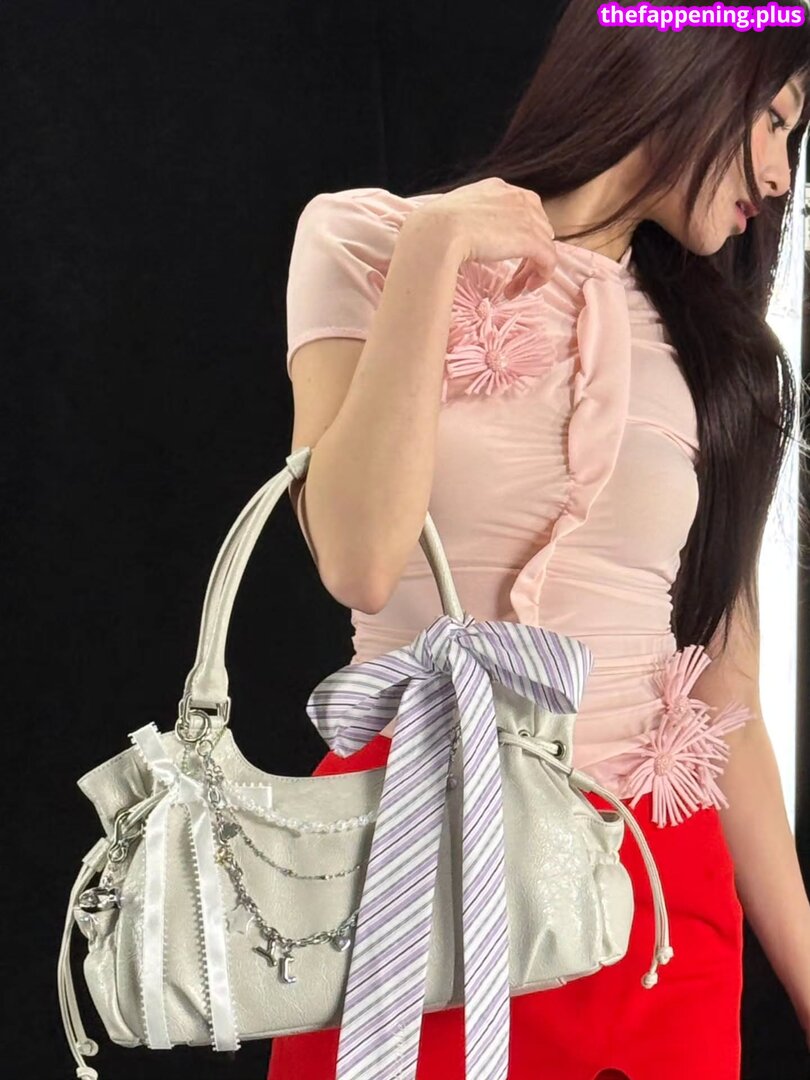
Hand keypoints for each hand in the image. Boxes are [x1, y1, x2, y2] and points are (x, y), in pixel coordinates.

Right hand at [409, 176, 557, 297]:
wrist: (436, 232)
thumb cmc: (435, 228)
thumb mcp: (455, 214)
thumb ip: (470, 219)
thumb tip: (467, 237)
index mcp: (498, 188)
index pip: (524, 209)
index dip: (521, 235)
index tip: (508, 256)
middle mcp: (517, 197)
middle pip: (539, 227)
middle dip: (529, 253)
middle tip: (513, 276)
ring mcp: (526, 217)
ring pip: (544, 246)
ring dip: (531, 269)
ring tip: (515, 288)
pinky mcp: (531, 240)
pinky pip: (549, 260)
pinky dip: (542, 276)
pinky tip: (524, 289)